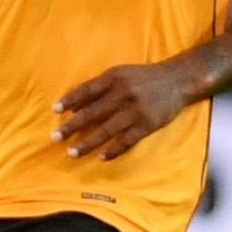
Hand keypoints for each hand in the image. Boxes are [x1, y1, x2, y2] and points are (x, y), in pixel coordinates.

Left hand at [51, 62, 187, 160]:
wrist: (177, 80)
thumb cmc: (143, 77)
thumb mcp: (120, 74)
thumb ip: (99, 87)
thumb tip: (75, 106)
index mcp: (114, 77)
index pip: (87, 90)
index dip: (70, 100)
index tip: (55, 110)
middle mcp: (123, 93)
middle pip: (93, 112)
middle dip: (72, 126)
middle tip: (55, 137)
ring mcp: (136, 111)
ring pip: (106, 130)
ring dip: (87, 143)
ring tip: (72, 152)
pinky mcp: (147, 125)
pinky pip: (127, 141)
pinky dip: (113, 150)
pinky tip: (101, 157)